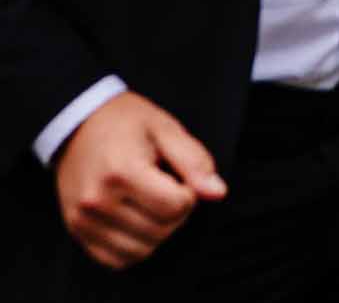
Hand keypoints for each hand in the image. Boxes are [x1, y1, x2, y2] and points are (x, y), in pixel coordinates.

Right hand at [53, 92, 225, 270]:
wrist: (78, 125)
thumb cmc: (127, 123)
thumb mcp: (166, 129)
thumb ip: (195, 161)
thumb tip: (218, 193)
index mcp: (121, 172)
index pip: (176, 206)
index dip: (189, 192)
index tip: (179, 175)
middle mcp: (97, 201)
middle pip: (161, 230)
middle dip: (177, 212)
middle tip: (167, 187)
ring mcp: (82, 220)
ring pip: (141, 250)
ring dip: (158, 232)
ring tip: (151, 201)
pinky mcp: (76, 232)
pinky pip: (116, 260)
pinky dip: (135, 247)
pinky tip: (138, 220)